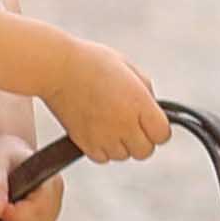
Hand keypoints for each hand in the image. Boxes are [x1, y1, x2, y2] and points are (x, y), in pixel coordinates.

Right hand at [48, 38, 164, 166]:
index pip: (162, 135)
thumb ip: (146, 90)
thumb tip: (153, 109)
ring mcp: (104, 136)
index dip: (158, 128)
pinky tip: (97, 130)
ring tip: (109, 123)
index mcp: (139, 103)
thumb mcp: (128, 68)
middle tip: (130, 123)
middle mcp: (124, 123)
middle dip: (141, 139)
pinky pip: (103, 158)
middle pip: (145, 151)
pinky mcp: (84, 144)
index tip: (150, 120)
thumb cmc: (92, 62)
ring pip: (124, 156)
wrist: (56, 68)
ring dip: (121, 144)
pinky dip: (102, 149)